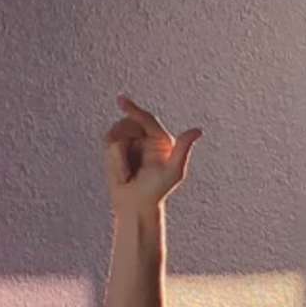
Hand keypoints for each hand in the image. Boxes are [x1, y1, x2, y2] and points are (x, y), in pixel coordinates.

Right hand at [104, 94, 202, 212]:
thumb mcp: (173, 171)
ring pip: (116, 133)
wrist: (135, 205)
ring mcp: (131, 142)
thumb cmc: (156, 191)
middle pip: (128, 123)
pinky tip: (121, 169)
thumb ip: (183, 149)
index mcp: (162, 140)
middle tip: (130, 169)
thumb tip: (198, 130)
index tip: (121, 101)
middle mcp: (147, 138)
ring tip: (127, 172)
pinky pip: (108, 141)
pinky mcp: (117, 148)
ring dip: (118, 154)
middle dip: (125, 142)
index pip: (147, 120)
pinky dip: (112, 156)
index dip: (134, 110)